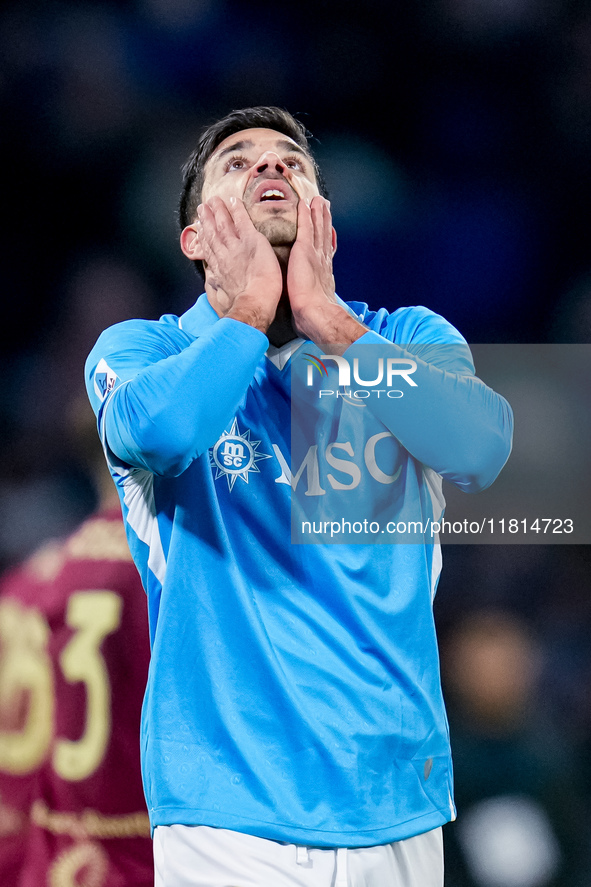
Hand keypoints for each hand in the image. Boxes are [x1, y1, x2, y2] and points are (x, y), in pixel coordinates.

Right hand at [196, 196, 282, 331]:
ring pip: (225, 224)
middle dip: (207, 219)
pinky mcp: (251, 241)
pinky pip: (243, 221)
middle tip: (203, 207)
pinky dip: (237, 210)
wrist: (254, 302)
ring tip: (214, 200)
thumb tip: (209, 282)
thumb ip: (214, 286)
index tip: (200, 228)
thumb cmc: (240, 306)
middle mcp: (224, 254)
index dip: (203, 237)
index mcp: (218, 268)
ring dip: (218, 210)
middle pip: (213, 233)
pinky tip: (233, 201)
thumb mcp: (219, 298)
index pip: (209, 249)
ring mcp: (237, 246)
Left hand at [288, 197, 364, 346]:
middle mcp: (323, 262)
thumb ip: (309, 307)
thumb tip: (304, 318)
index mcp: (323, 276)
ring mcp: (315, 255)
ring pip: (318, 229)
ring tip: (319, 201)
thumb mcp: (312, 310)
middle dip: (325, 222)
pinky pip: (306, 227)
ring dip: (319, 214)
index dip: (327, 243)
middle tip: (326, 209)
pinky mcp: (305, 250)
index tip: (329, 234)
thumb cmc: (313, 318)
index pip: (325, 255)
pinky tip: (306, 204)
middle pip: (325, 237)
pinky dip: (307, 215)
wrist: (316, 314)